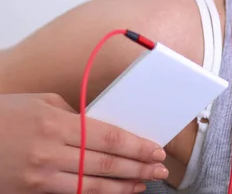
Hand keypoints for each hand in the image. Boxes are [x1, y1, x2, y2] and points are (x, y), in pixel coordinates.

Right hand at [0, 93, 168, 192]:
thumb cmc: (3, 114)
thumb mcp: (40, 103)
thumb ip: (72, 115)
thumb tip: (99, 125)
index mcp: (57, 124)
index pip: (109, 138)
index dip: (137, 146)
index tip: (156, 149)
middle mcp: (50, 153)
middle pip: (106, 163)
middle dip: (138, 167)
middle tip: (161, 169)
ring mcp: (40, 177)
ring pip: (92, 186)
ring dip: (123, 186)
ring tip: (144, 183)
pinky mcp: (30, 192)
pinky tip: (113, 192)